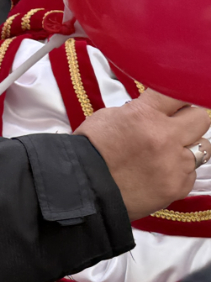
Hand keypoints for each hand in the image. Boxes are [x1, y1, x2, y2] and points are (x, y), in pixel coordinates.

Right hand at [76, 89, 208, 220]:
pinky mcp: (178, 187)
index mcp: (144, 115)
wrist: (82, 188)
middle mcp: (165, 137)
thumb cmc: (91, 150)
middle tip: (174, 127)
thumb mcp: (109, 117)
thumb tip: (158, 110)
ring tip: (165, 155)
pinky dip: (179, 172)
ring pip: (202, 148)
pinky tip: (158, 173)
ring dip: (186, 148)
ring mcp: (174, 164)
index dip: (176, 97)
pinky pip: (191, 173)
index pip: (178, 93)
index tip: (173, 102)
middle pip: (201, 118)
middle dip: (188, 120)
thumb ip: (140, 111)